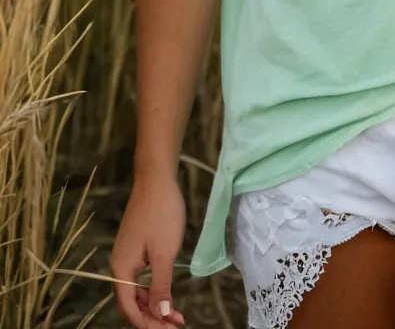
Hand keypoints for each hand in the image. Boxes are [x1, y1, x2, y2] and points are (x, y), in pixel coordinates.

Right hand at [110, 173, 187, 327]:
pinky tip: (166, 293)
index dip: (146, 324)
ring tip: (176, 315)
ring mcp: (126, 256)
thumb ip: (161, 286)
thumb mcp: (165, 253)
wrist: (156, 178)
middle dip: (152, 317)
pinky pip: (140, 278)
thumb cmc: (162, 213)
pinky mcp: (135, 247)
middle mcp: (119, 265)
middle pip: (131, 303)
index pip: (128, 309)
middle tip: (176, 325)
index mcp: (122, 269)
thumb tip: (160, 315)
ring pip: (136, 291)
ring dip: (154, 305)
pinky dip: (153, 289)